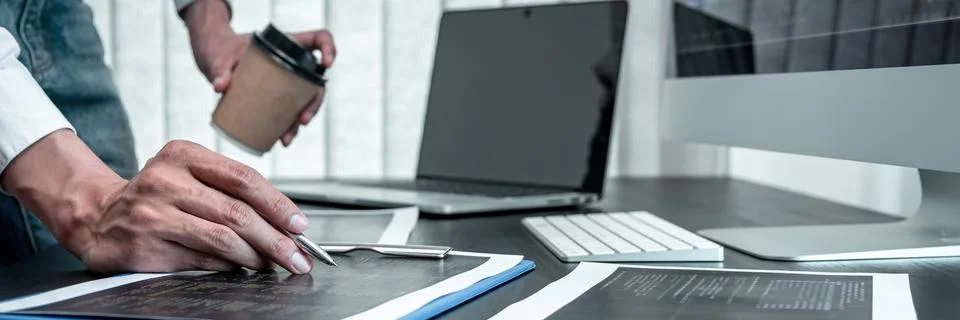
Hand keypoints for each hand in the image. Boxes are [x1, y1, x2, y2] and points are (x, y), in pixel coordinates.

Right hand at [82, 141, 313, 273]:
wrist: (98, 216)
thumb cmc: (158, 196)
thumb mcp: (189, 175)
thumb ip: (231, 191)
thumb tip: (285, 222)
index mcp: (183, 154)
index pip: (243, 178)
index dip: (278, 204)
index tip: (300, 225)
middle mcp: (166, 180)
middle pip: (237, 212)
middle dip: (276, 239)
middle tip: (298, 256)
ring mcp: (153, 213)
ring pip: (222, 238)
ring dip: (257, 257)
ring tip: (274, 264)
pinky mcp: (146, 245)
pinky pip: (202, 259)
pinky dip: (230, 266)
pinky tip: (242, 267)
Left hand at [188, 18, 335, 145]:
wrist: (216, 60)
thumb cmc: (223, 53)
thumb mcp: (221, 58)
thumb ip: (220, 69)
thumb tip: (221, 87)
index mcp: (288, 44)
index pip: (320, 39)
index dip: (329, 48)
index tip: (327, 64)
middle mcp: (293, 64)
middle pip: (316, 82)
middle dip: (314, 104)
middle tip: (302, 120)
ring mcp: (288, 81)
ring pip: (305, 101)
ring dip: (300, 122)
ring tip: (287, 139)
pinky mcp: (278, 96)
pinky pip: (289, 111)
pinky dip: (287, 127)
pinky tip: (280, 139)